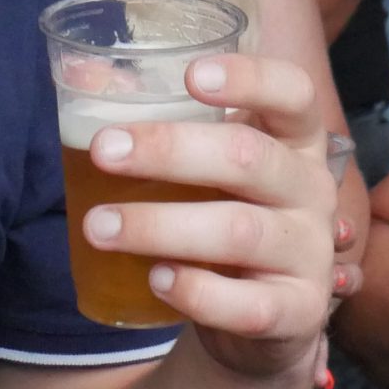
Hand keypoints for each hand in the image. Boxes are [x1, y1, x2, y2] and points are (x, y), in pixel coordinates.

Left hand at [80, 54, 335, 378]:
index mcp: (297, 142)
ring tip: (98, 226)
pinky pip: (248, 305)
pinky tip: (156, 279)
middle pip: (251, 158)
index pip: (294, 94)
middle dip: (170, 150)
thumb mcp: (208, 168)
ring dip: (160, 226)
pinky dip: (197, 292)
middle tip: (103, 150)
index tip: (191, 76)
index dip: (250, 79)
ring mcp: (310, 255)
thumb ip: (157, 119)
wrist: (264, 317)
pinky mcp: (297, 314)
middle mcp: (311, 192)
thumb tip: (77, 71)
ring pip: (240, 232)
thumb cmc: (226, 215)